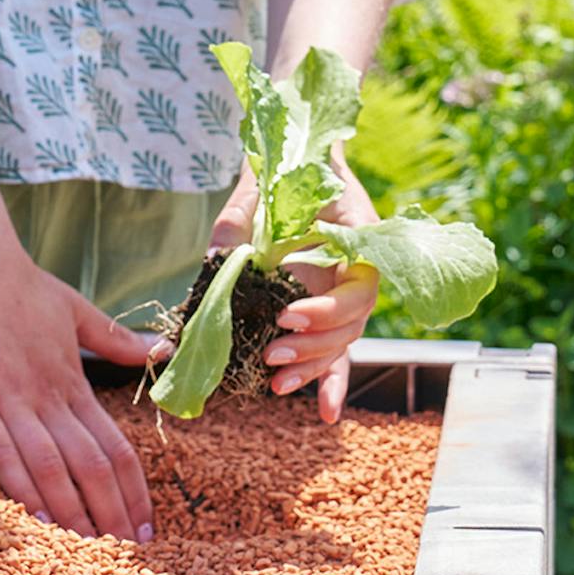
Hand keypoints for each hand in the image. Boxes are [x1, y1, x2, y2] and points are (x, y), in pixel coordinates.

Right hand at [0, 236, 160, 540]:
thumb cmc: (20, 283)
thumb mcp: (76, 310)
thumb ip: (115, 340)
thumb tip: (162, 351)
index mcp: (74, 382)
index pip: (115, 446)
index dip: (134, 488)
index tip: (145, 522)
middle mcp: (48, 396)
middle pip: (92, 464)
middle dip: (112, 510)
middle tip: (127, 546)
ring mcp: (10, 398)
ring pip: (51, 465)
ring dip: (73, 507)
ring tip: (88, 540)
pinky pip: (1, 451)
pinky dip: (22, 484)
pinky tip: (38, 513)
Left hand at [211, 158, 378, 423]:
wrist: (295, 162)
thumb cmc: (282, 172)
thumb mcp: (257, 191)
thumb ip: (237, 225)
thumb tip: (213, 266)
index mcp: (357, 240)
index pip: (360, 288)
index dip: (327, 310)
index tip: (287, 313)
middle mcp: (356, 272)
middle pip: (350, 326)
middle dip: (313, 346)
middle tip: (271, 352)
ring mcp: (341, 294)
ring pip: (340, 344)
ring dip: (312, 368)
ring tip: (276, 383)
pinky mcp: (322, 312)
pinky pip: (333, 352)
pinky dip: (328, 382)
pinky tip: (324, 413)